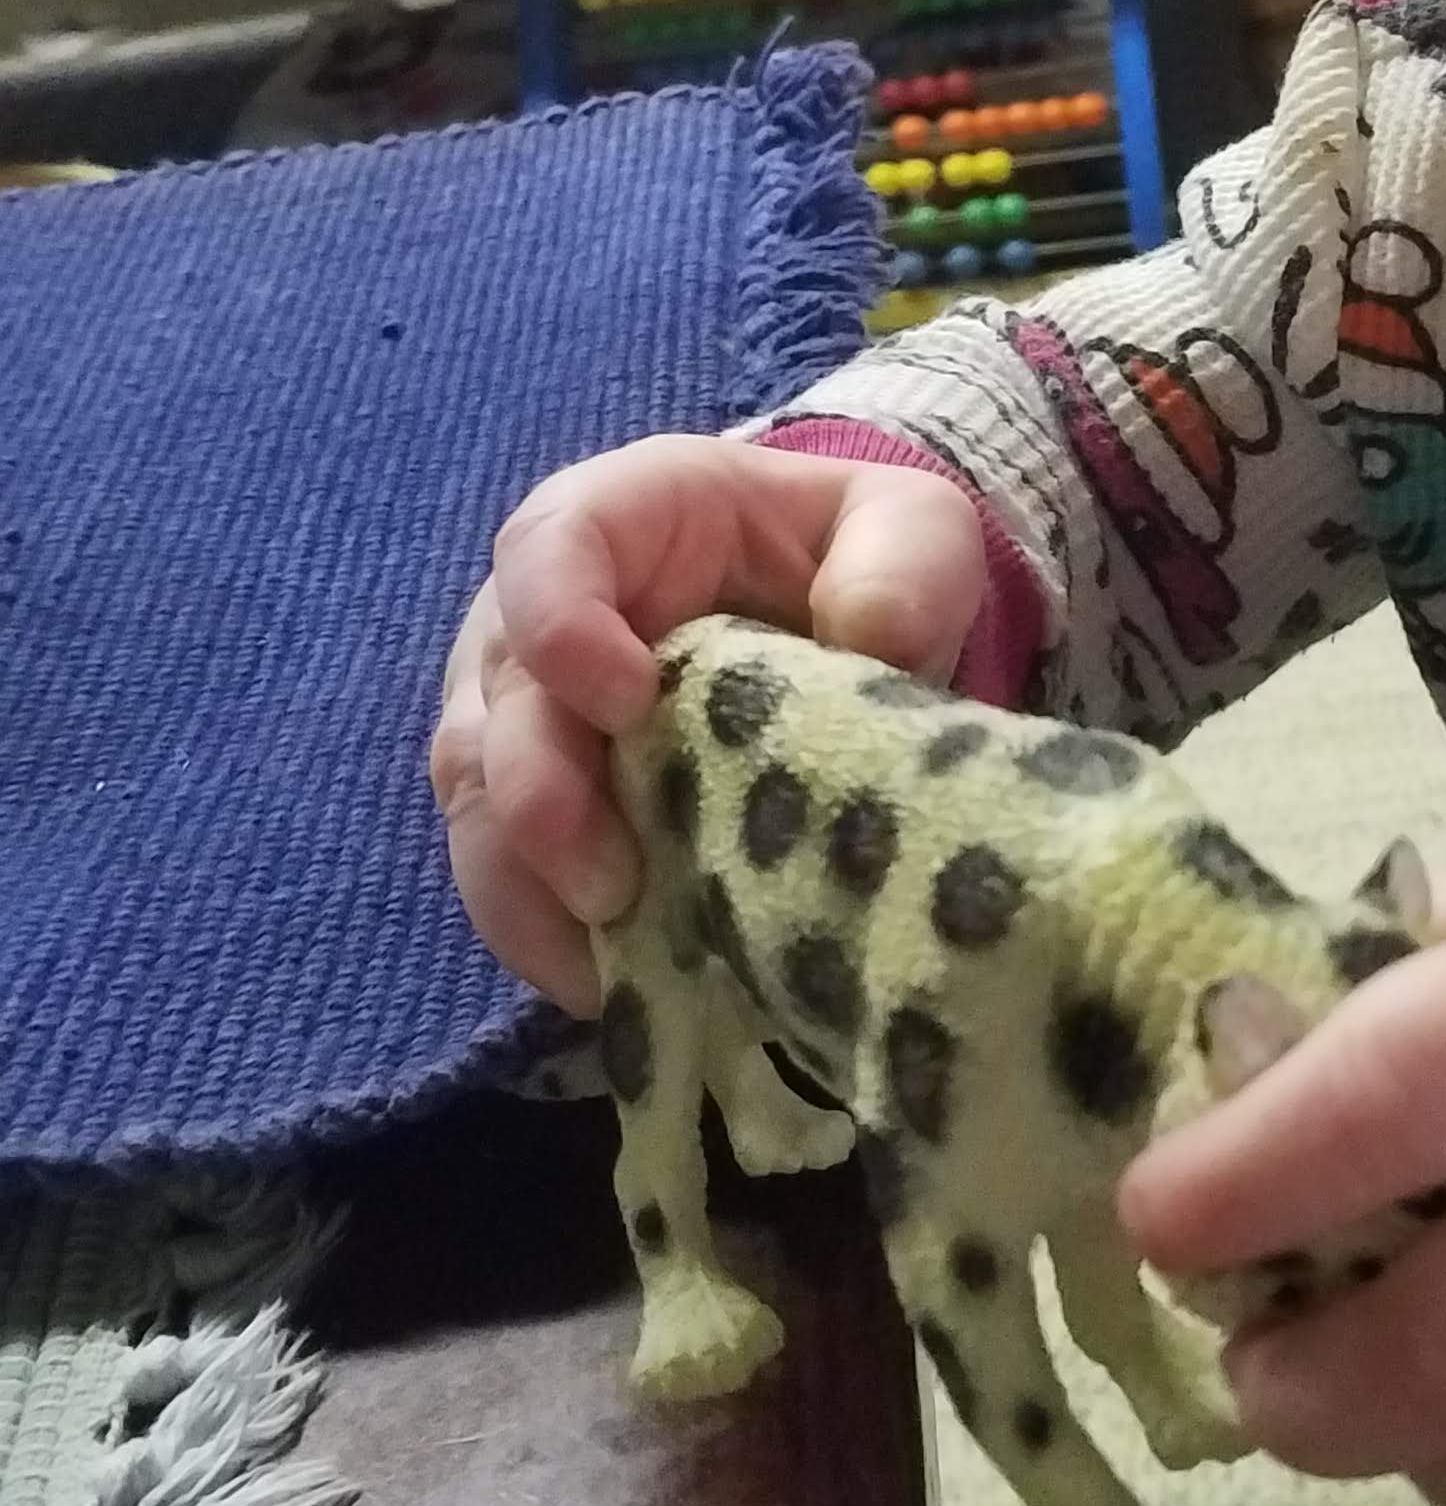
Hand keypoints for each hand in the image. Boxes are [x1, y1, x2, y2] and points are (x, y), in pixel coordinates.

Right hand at [429, 435, 985, 1012]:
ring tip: (607, 963)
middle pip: (495, 699)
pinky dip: (545, 938)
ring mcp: (519, 714)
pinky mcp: (529, 808)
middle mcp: (540, 613)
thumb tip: (870, 636)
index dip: (561, 623)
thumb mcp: (910, 529)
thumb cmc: (857, 560)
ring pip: (475, 801)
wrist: (831, 622)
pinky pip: (501, 876)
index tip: (625, 700)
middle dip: (539, 797)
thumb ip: (906, 564)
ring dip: (527, 888)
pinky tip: (613, 987)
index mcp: (626, 517)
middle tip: (610, 882)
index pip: (549, 544)